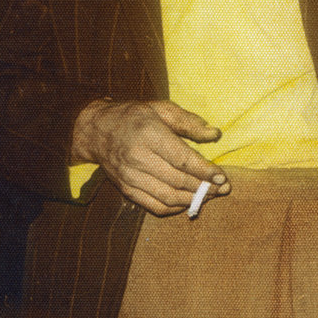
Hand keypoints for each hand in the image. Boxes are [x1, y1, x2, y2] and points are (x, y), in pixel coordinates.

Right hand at [71, 99, 230, 215]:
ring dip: (192, 200)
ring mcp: (130, 176)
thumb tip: (215, 134)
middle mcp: (138, 157)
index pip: (182, 160)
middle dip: (204, 187)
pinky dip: (174, 208)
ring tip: (209, 196)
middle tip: (222, 189)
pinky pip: (154, 206)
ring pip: (168, 197)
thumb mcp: (161, 109)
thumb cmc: (134, 117)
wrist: (95, 130)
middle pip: (178, 181)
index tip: (222, 177)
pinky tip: (187, 201)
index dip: (205, 171)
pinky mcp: (125, 189)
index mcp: (149, 134)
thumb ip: (189, 122)